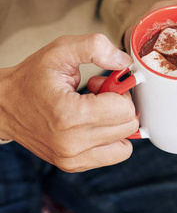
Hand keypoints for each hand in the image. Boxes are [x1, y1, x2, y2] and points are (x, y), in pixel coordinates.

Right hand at [0, 34, 138, 171]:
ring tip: (95, 110)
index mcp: (70, 116)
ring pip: (125, 145)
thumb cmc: (32, 79)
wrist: (3, 106)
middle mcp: (73, 143)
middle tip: (98, 95)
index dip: (119, 90)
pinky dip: (111, 138)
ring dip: (116, 124)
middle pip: (128, 126)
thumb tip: (124, 62)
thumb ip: (95, 47)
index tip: (101, 84)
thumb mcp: (60, 51)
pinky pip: (114, 154)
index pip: (126, 109)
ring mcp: (73, 159)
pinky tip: (92, 123)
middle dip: (119, 106)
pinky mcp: (74, 165)